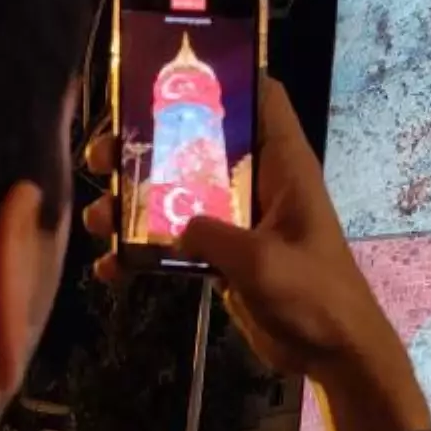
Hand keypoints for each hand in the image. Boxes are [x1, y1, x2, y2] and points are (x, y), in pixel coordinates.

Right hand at [83, 80, 429, 430]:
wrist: (333, 354)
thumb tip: (174, 224)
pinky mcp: (222, 255)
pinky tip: (109, 269)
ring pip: (175, 192)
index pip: (262, 98)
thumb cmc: (315, 295)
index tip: (168, 76)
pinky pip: (173, 241)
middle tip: (102, 155)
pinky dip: (141, 253)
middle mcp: (257, 182)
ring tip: (97, 217)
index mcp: (282, 165)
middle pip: (197, 143)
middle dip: (146, 145)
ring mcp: (237, 219)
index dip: (224, 77)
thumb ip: (215, 236)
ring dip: (131, 202)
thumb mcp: (264, 262)